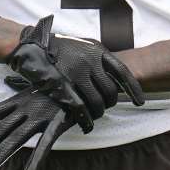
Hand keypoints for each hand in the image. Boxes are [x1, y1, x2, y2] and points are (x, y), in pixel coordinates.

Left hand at [0, 86, 74, 169]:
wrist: (82, 77)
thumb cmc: (56, 82)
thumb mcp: (35, 84)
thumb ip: (19, 86)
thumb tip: (7, 79)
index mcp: (18, 100)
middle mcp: (26, 108)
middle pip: (1, 128)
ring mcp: (41, 115)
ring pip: (18, 136)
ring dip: (3, 152)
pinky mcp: (58, 122)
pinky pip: (45, 144)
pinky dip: (37, 160)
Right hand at [5, 15, 144, 132]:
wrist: (30, 45)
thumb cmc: (56, 47)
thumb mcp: (81, 45)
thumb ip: (97, 58)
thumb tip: (112, 78)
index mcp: (96, 50)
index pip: (122, 72)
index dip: (133, 88)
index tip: (139, 101)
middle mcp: (89, 60)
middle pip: (110, 91)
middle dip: (109, 104)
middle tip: (103, 108)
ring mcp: (76, 72)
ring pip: (97, 102)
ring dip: (97, 113)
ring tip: (93, 116)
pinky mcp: (62, 84)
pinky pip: (80, 107)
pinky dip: (85, 119)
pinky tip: (86, 124)